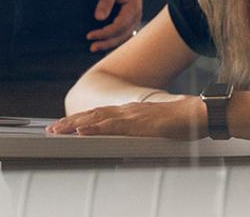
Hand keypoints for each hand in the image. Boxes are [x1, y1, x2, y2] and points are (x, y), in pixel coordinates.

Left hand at [47, 96, 206, 138]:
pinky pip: (111, 126)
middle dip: (70, 122)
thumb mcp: (158, 128)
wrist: (198, 113)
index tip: (65, 126)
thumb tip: (138, 140)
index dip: (82, 120)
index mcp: (132, 111)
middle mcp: (127, 110)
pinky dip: (93, 128)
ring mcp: (131, 115)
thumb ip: (145, 131)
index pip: (101, 115)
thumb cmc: (183, 121)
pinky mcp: (137, 123)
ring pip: (96, 119)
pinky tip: (81, 131)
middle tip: (51, 130)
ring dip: (74, 124)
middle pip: (93, 115)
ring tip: (57, 130)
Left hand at [87, 0, 142, 51]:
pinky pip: (122, 32)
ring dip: (110, 43)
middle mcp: (136, 16)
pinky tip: (103, 41)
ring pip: (123, 36)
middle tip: (91, 47)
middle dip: (106, 42)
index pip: (118, 26)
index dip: (104, 33)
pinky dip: (113, 38)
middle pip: (122, 35)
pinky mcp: (129, 18)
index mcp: (133, 8)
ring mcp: (134, 18)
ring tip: (95, 47)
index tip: (90, 35)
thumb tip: (99, 18)